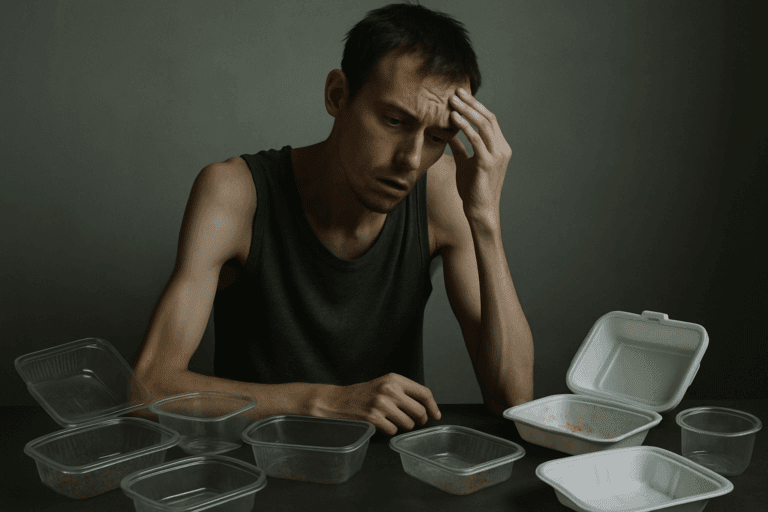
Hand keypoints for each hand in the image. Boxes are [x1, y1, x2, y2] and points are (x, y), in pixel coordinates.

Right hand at [317, 373, 440, 435]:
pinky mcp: (373, 418)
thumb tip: (428, 409)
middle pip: (419, 411)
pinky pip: (393, 432)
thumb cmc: (364, 395)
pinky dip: (389, 431)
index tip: (436, 415)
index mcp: (394, 379)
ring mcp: (381, 405)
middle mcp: (389, 390)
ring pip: (408, 424)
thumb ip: (404, 392)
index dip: (433, 407)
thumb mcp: (385, 385)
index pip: (424, 393)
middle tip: (414, 421)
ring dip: (403, 426)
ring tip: (391, 420)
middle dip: (420, 420)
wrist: (337, 401)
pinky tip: (380, 424)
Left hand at [447, 88, 512, 219]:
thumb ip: (460, 147)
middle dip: (471, 103)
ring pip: (483, 125)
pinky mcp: (487, 163)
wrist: (480, 211)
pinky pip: (476, 139)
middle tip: (456, 91)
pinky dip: (465, 127)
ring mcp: (497, 156)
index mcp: (499, 147)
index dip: (475, 106)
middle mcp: (502, 149)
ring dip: (467, 110)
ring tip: (452, 101)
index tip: (460, 95)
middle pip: (488, 118)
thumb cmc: (472, 189)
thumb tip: (449, 134)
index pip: (489, 120)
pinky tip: (453, 118)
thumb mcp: (465, 163)